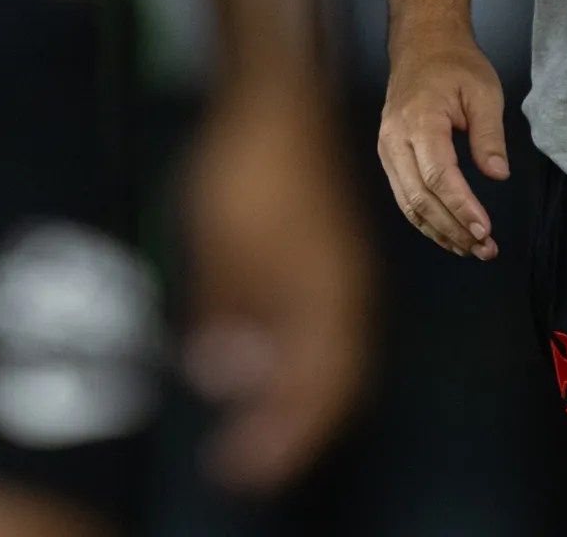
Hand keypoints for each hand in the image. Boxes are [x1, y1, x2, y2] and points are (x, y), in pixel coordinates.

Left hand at [183, 77, 369, 492]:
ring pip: (329, 356)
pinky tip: (259, 361)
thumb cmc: (247, 170)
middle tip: (245, 460)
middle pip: (330, 384)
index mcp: (326, 299)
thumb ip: (227, 319)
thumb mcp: (221, 250)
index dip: (280, 438)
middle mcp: (344, 294)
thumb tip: (222, 378)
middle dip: (291, 429)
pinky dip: (294, 357)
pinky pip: (320, 326)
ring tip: (251, 422)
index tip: (240, 469)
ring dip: (293, 395)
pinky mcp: (326, 256)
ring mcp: (339, 273)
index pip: (314, 393)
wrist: (276, 97)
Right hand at [376, 23, 507, 259]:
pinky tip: (449, 233)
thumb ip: (490, 135)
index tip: (485, 230)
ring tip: (471, 249)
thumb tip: (497, 175)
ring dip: (440, 231)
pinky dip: (425, 220)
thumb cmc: (454, 64)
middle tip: (485, 248)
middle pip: (420, 197)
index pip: (438, 175)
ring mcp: (387, 148)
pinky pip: (404, 196)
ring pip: (408, 203)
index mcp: (420, 120)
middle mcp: (396, 138)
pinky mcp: (389, 155)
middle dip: (453, 228)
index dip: (462, 207)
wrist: (422, 45)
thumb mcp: (484, 92)